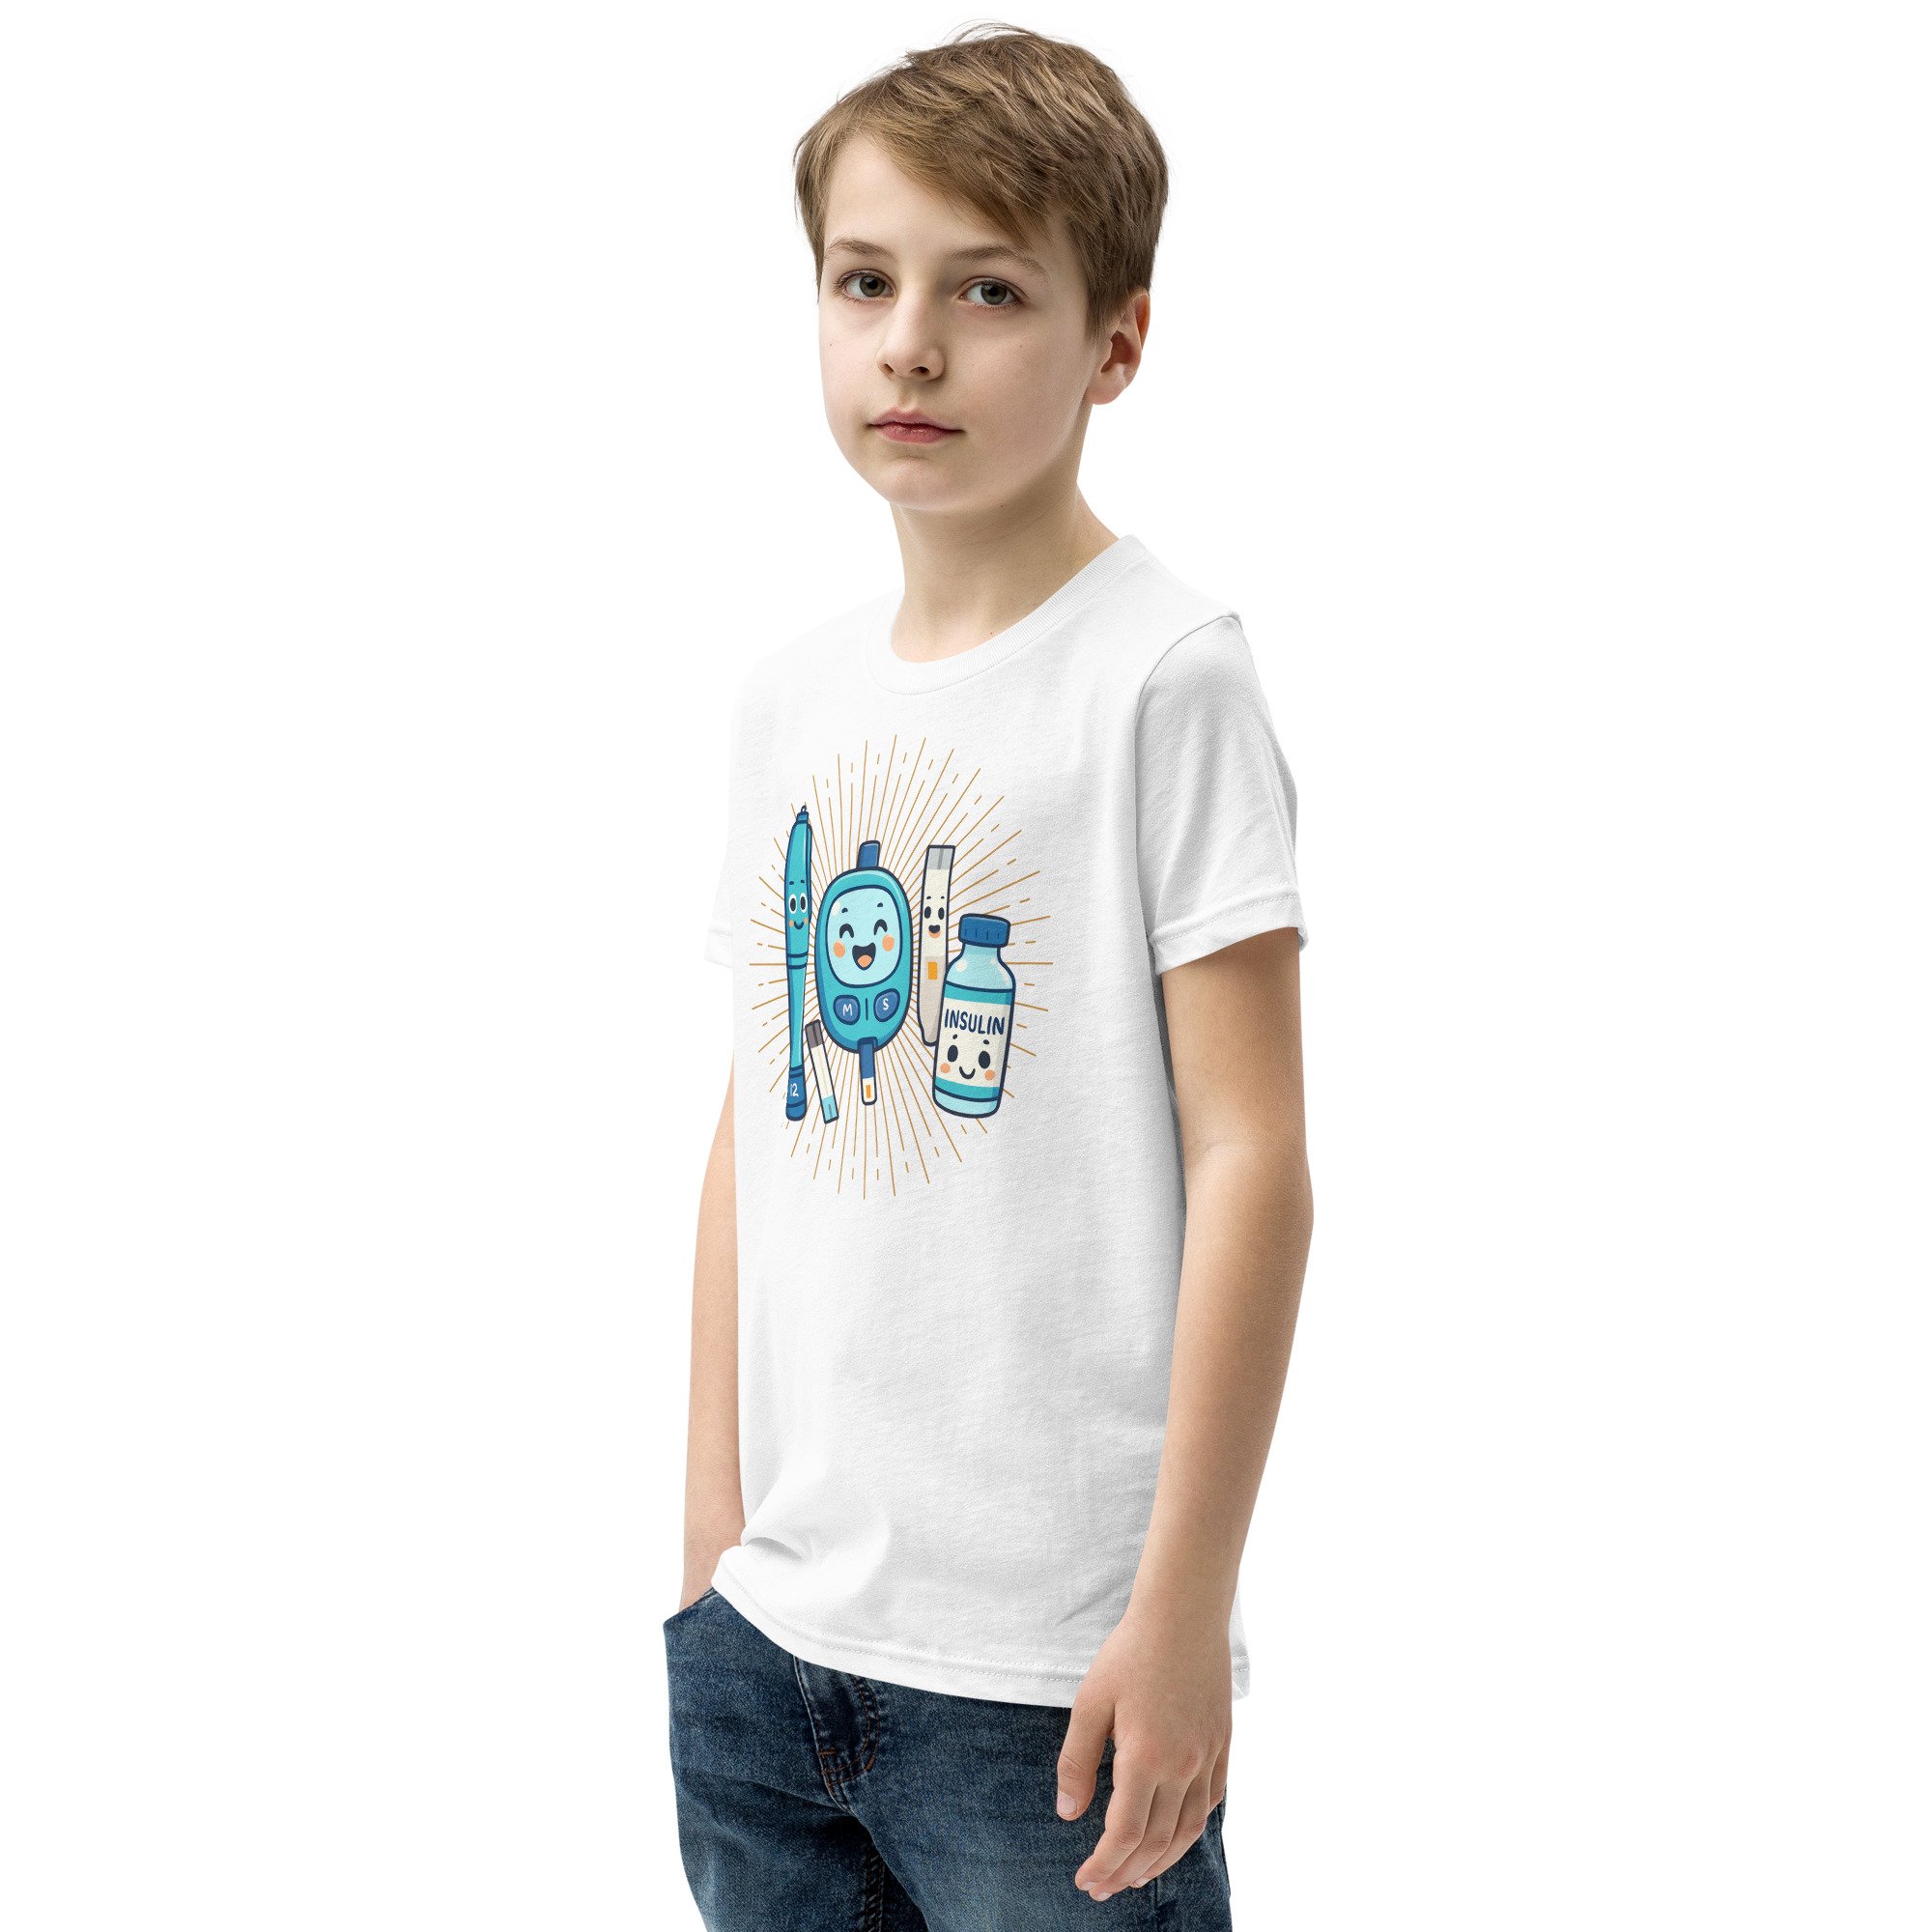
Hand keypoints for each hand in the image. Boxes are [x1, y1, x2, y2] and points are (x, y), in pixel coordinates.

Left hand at [1056, 1600, 1231, 1899]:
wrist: (1184, 1615)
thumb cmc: (1130, 1652)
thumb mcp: (1090, 1702)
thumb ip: (1077, 1761)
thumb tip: (1068, 1812)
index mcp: (1144, 1758)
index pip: (1124, 1835)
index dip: (1104, 1864)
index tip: (1085, 1880)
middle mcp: (1182, 1767)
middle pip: (1156, 1842)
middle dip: (1126, 1872)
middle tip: (1103, 1887)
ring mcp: (1207, 1757)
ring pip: (1188, 1829)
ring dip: (1161, 1861)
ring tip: (1137, 1875)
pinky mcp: (1222, 1744)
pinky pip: (1212, 1801)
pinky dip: (1192, 1828)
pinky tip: (1175, 1834)